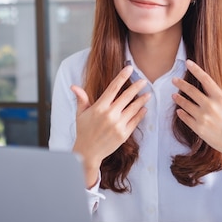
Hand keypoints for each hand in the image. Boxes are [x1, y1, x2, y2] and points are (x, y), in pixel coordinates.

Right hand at [71, 65, 150, 187]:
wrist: (88, 153)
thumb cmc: (83, 131)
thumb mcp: (80, 114)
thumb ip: (81, 99)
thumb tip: (74, 86)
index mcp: (99, 107)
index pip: (113, 87)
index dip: (122, 76)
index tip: (129, 68)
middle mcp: (110, 114)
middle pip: (127, 96)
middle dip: (137, 87)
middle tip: (144, 81)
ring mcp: (118, 125)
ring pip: (134, 108)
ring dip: (142, 100)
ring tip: (148, 94)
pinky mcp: (124, 134)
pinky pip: (135, 121)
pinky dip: (141, 114)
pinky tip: (144, 109)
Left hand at [171, 59, 221, 180]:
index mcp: (221, 98)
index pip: (206, 80)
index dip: (196, 69)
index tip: (188, 62)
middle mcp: (210, 107)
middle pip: (191, 91)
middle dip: (181, 84)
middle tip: (174, 79)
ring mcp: (203, 118)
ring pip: (186, 104)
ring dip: (179, 99)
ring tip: (174, 95)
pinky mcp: (198, 129)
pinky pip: (185, 118)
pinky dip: (181, 113)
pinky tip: (178, 110)